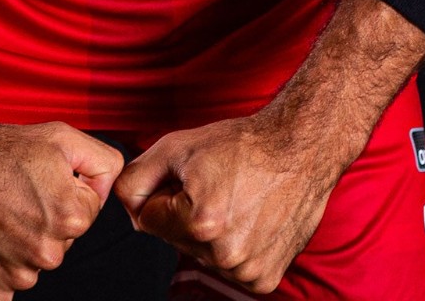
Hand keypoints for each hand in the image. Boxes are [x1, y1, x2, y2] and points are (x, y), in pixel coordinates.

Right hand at [0, 118, 124, 299]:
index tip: (38, 179)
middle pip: (62, 237)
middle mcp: (48, 253)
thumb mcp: (60, 136)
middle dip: (45, 217)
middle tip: (14, 194)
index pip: (86, 210)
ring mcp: (17, 276)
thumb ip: (101, 162)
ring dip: (21, 242)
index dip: (65, 188)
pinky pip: (7, 287)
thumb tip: (110, 187)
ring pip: (35, 261)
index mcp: (71, 217)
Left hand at [114, 110, 342, 293]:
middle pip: (173, 239)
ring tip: (236, 200)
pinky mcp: (264, 280)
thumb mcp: (176, 146)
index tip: (189, 177)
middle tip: (216, 186)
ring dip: (208, 233)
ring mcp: (246, 271)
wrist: (299, 149)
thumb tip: (124, 206)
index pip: (146, 219)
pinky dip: (233, 246)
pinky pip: (228, 267)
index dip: (162, 192)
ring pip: (200, 254)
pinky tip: (249, 219)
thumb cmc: (242, 144)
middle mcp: (224, 254)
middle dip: (183, 213)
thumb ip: (135, 178)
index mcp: (199, 222)